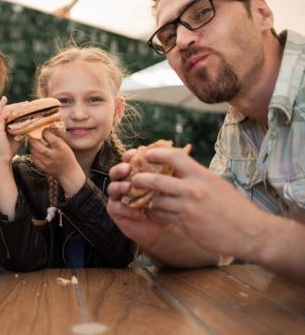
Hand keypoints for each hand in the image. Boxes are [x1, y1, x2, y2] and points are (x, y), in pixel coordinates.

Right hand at [0, 96, 21, 164]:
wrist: (3, 159)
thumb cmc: (9, 150)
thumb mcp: (18, 138)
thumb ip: (22, 131)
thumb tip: (31, 126)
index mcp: (0, 126)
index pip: (9, 114)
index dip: (17, 109)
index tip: (26, 106)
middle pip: (7, 110)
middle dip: (18, 106)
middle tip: (27, 103)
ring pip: (5, 110)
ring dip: (15, 106)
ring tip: (24, 103)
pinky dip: (1, 105)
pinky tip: (4, 98)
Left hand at [30, 130, 85, 195]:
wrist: (67, 170)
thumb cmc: (66, 155)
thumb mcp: (64, 145)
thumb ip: (55, 137)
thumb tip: (46, 128)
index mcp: (61, 149)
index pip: (52, 140)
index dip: (46, 134)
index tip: (42, 129)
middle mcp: (54, 156)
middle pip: (41, 148)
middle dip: (33, 141)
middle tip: (30, 135)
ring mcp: (48, 163)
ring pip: (35, 154)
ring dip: (31, 147)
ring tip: (32, 142)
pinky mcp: (43, 168)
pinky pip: (34, 160)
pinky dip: (32, 154)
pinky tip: (34, 150)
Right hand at [106, 149, 169, 247]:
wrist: (165, 224)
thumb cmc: (167, 201)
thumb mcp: (170, 184)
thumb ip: (169, 169)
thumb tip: (180, 149)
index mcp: (135, 172)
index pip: (127, 160)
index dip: (129, 156)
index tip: (134, 154)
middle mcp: (124, 182)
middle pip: (115, 172)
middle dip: (119, 169)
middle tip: (127, 169)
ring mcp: (118, 196)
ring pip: (112, 188)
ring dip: (119, 186)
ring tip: (128, 188)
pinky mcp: (116, 211)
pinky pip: (116, 207)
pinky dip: (127, 209)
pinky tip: (140, 212)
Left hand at [130, 147, 266, 256]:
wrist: (250, 232)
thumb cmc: (234, 207)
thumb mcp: (216, 184)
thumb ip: (195, 176)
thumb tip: (175, 168)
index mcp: (202, 175)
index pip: (174, 156)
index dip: (156, 153)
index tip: (147, 154)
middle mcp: (193, 189)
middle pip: (156, 180)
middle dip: (140, 179)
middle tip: (134, 179)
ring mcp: (188, 208)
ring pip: (156, 201)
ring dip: (148, 199)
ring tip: (143, 198)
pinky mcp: (185, 224)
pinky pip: (161, 216)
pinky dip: (155, 213)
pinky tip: (155, 212)